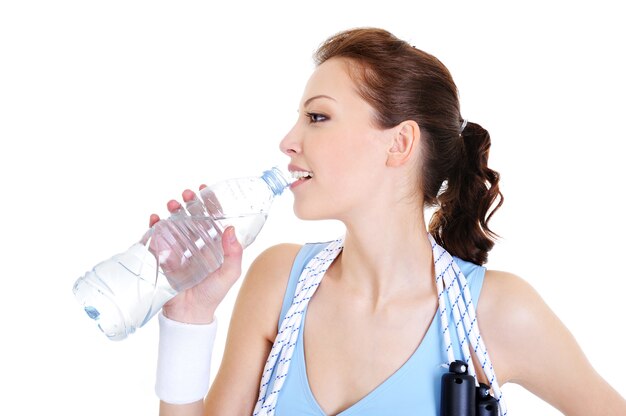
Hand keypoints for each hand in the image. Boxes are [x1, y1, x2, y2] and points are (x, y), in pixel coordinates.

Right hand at [149, 185, 242, 323]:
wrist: (188, 315)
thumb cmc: (211, 295)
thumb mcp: (229, 274)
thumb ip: (234, 254)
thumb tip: (231, 229)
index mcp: (213, 244)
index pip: (212, 217)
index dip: (209, 202)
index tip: (204, 189)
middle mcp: (195, 243)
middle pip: (191, 216)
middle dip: (187, 203)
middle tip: (186, 196)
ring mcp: (177, 248)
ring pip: (173, 222)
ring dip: (171, 211)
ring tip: (171, 205)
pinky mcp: (162, 256)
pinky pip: (156, 237)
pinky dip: (153, 226)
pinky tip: (154, 220)